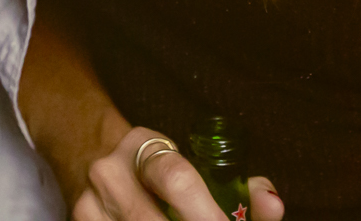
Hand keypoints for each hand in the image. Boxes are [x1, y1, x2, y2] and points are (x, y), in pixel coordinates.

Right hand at [76, 126, 284, 220]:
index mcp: (143, 147)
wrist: (89, 154)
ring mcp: (88, 206)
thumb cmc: (157, 169)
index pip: (177, 179)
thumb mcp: (192, 162)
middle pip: (151, 220)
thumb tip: (272, 204)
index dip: (208, 214)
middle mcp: (109, 174)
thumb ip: (240, 185)